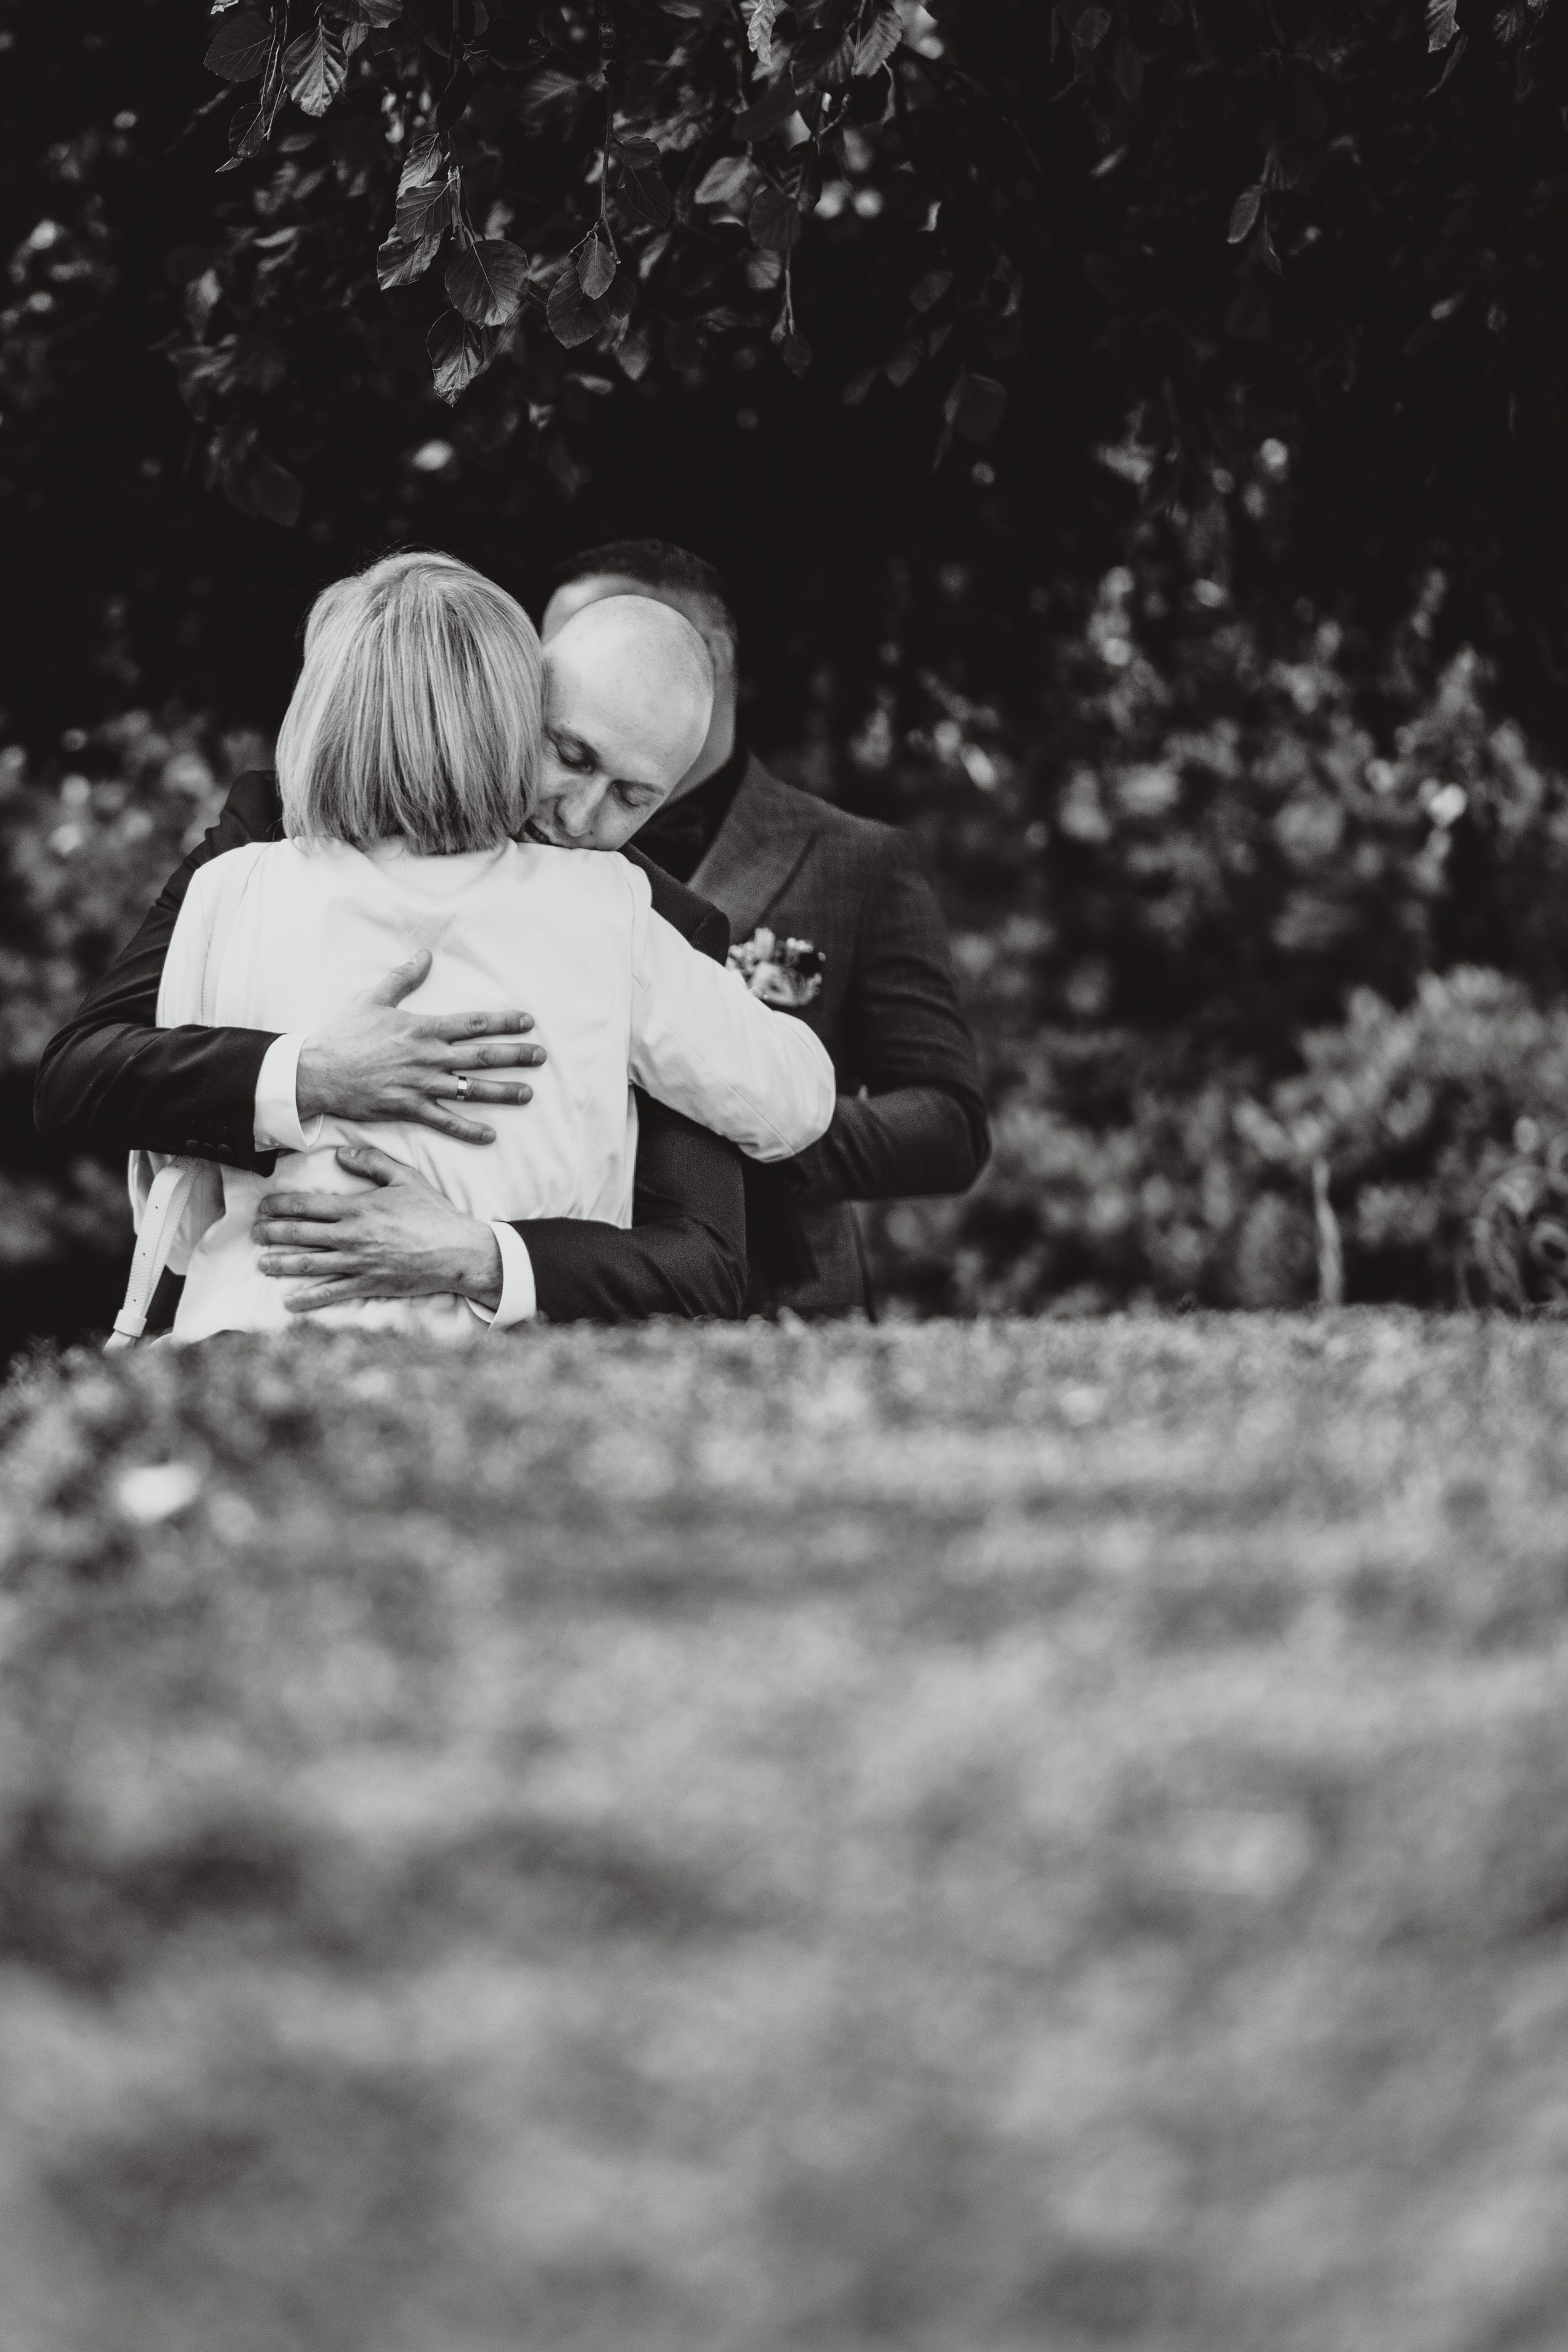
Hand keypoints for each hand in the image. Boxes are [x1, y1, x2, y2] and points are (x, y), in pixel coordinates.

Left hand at [254, 1144, 503, 1313]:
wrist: (457, 1252)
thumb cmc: (434, 1213)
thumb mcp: (406, 1178)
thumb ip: (373, 1163)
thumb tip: (342, 1154)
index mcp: (358, 1208)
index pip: (307, 1205)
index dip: (280, 1205)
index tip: (263, 1206)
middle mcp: (352, 1236)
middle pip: (300, 1234)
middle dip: (271, 1233)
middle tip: (254, 1233)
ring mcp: (358, 1262)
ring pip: (309, 1263)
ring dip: (281, 1263)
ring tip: (262, 1263)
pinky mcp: (369, 1284)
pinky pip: (332, 1293)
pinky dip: (308, 1299)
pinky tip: (289, 1302)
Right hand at [294, 949, 545, 1144]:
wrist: (318, 1071)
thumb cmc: (345, 1035)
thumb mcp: (374, 999)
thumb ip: (404, 978)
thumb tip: (425, 954)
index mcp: (423, 1029)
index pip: (474, 1023)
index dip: (504, 1022)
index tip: (528, 1022)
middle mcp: (428, 1057)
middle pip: (481, 1056)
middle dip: (515, 1056)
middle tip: (541, 1056)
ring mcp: (421, 1084)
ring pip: (470, 1089)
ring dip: (502, 1092)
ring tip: (527, 1094)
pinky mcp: (409, 1108)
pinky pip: (445, 1120)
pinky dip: (468, 1129)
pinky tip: (490, 1134)